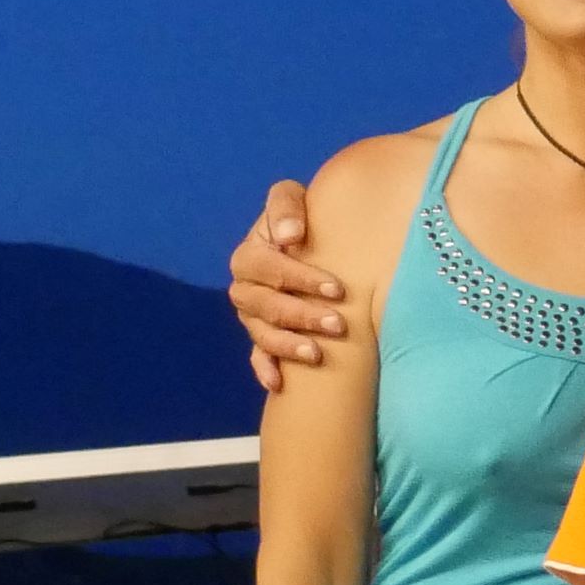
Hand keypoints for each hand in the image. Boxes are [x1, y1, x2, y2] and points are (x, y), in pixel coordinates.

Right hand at [231, 180, 343, 391]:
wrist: (312, 243)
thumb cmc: (304, 220)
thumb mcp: (293, 200)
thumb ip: (286, 207)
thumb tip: (290, 236)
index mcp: (250, 255)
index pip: (267, 268)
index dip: (299, 278)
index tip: (337, 288)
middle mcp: (246, 288)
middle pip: (265, 306)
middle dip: (301, 316)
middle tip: (338, 325)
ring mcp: (253, 316)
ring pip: (262, 334)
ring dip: (288, 346)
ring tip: (318, 355)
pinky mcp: (263, 338)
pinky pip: (258, 357)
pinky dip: (266, 369)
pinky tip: (278, 384)